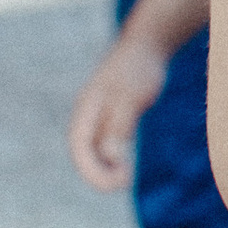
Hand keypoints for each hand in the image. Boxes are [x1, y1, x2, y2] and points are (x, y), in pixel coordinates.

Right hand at [69, 29, 169, 186]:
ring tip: (124, 177)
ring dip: (103, 168)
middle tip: (122, 184)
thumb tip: (109, 156)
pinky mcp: (110, 115)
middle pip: (82, 152)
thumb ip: (119, 125)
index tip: (113, 184)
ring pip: (92, 150)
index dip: (90, 169)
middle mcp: (87, 113)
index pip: (79, 147)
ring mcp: (97, 114)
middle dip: (97, 173)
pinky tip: (123, 166)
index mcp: (86, 107)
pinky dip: (109, 158)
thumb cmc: (139, 68)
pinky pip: (103, 144)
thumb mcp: (131, 97)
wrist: (149, 43)